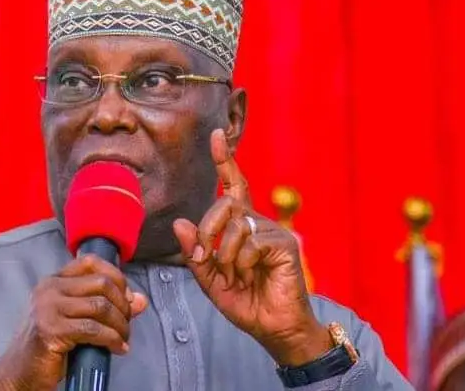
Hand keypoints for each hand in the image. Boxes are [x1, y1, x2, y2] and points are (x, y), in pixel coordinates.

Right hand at [0, 255, 147, 390]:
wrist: (19, 372)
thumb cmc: (48, 346)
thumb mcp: (77, 319)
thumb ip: (106, 306)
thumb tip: (140, 300)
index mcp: (53, 281)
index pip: (90, 262)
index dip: (116, 276)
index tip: (127, 297)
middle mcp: (49, 289)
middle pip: (101, 283)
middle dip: (123, 305)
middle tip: (127, 323)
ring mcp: (48, 308)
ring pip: (101, 306)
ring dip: (120, 325)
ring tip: (123, 338)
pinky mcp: (52, 330)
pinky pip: (94, 329)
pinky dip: (113, 339)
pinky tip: (118, 348)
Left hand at [172, 129, 330, 366]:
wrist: (273, 329)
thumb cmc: (245, 302)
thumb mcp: (210, 279)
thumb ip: (196, 252)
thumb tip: (180, 223)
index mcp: (240, 226)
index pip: (233, 186)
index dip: (225, 160)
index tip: (217, 135)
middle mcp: (257, 223)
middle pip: (225, 203)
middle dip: (206, 230)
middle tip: (202, 259)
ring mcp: (273, 232)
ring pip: (236, 224)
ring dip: (224, 255)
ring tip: (235, 276)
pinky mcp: (285, 244)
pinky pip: (251, 242)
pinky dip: (241, 262)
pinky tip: (251, 276)